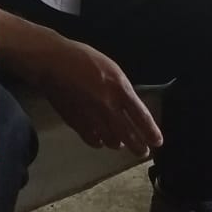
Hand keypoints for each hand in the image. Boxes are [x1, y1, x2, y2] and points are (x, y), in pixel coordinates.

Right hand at [37, 36, 162, 154]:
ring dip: (118, 143)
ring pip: (111, 140)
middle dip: (138, 146)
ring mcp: (92, 117)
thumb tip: (128, 106)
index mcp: (120, 88)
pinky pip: (92, 140)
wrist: (54, 62)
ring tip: (120, 144)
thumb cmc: (83, 58)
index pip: (141, 116)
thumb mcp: (111, 68)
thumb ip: (121, 89)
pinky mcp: (76, 123)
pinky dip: (99, 142)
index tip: (157, 141)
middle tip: (143, 153)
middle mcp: (108, 106)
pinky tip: (100, 141)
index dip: (151, 131)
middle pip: (128, 134)